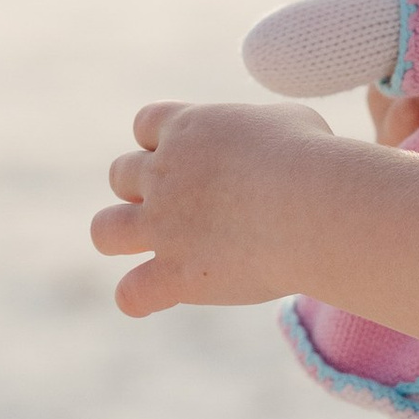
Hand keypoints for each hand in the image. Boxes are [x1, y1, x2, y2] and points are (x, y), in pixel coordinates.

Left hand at [93, 99, 335, 317]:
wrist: (312, 206)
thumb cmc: (313, 158)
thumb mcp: (289, 120)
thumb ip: (263, 128)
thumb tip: (270, 141)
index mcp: (188, 129)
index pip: (145, 124)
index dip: (161, 142)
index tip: (193, 160)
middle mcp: (164, 175)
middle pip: (119, 175)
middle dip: (144, 191)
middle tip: (187, 208)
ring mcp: (163, 226)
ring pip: (104, 231)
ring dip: (121, 238)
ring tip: (156, 249)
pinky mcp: (174, 275)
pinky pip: (130, 294)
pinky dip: (139, 298)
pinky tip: (161, 296)